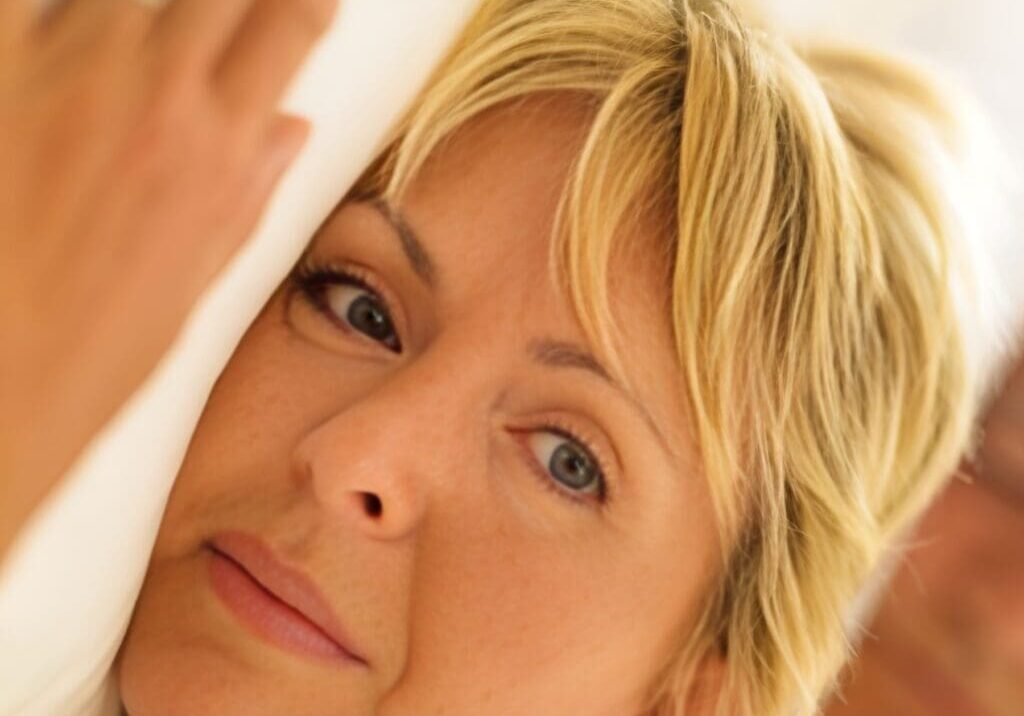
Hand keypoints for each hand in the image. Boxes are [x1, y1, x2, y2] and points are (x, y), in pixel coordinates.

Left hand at [0, 0, 338, 556]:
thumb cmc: (87, 346)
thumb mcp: (196, 274)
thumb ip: (250, 186)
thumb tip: (289, 128)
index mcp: (216, 150)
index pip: (292, 22)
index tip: (302, 1)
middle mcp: (153, 95)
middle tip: (214, 15)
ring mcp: (65, 70)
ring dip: (140, 7)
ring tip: (134, 40)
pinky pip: (32, 1)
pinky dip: (50, 12)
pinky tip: (58, 34)